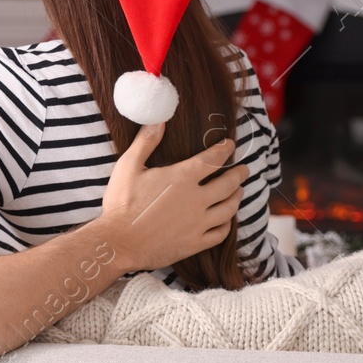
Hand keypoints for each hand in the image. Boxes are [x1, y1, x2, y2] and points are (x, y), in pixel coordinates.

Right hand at [95, 122, 245, 274]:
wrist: (118, 242)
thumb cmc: (121, 202)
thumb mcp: (129, 165)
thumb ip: (147, 140)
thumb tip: (159, 118)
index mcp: (182, 178)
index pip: (213, 159)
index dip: (224, 149)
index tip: (230, 144)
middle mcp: (196, 200)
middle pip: (228, 184)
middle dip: (239, 174)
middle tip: (244, 169)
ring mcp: (198, 224)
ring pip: (229, 209)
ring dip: (237, 197)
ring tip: (239, 191)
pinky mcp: (194, 243)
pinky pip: (220, 234)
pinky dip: (227, 225)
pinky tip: (226, 221)